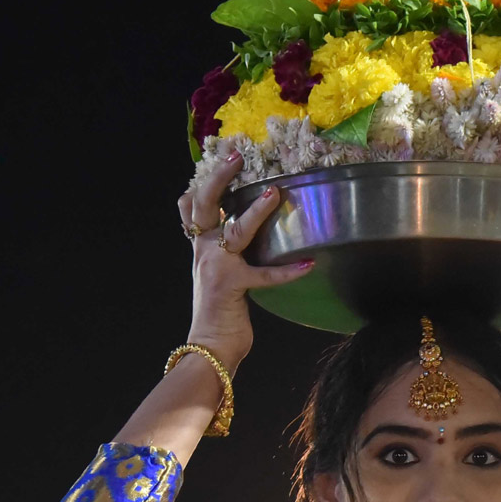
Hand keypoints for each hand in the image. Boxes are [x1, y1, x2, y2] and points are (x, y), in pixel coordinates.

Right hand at [176, 152, 314, 370]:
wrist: (210, 346)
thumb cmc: (219, 312)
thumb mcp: (214, 274)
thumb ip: (224, 252)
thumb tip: (240, 235)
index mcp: (200, 247)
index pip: (191, 206)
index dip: (202, 180)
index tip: (221, 156)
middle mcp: (204, 251)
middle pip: (204, 204)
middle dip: (219, 177)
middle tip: (236, 156)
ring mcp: (217, 266)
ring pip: (235, 230)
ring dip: (255, 212)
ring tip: (274, 193)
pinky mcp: (234, 286)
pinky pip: (265, 274)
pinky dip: (289, 270)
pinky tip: (309, 264)